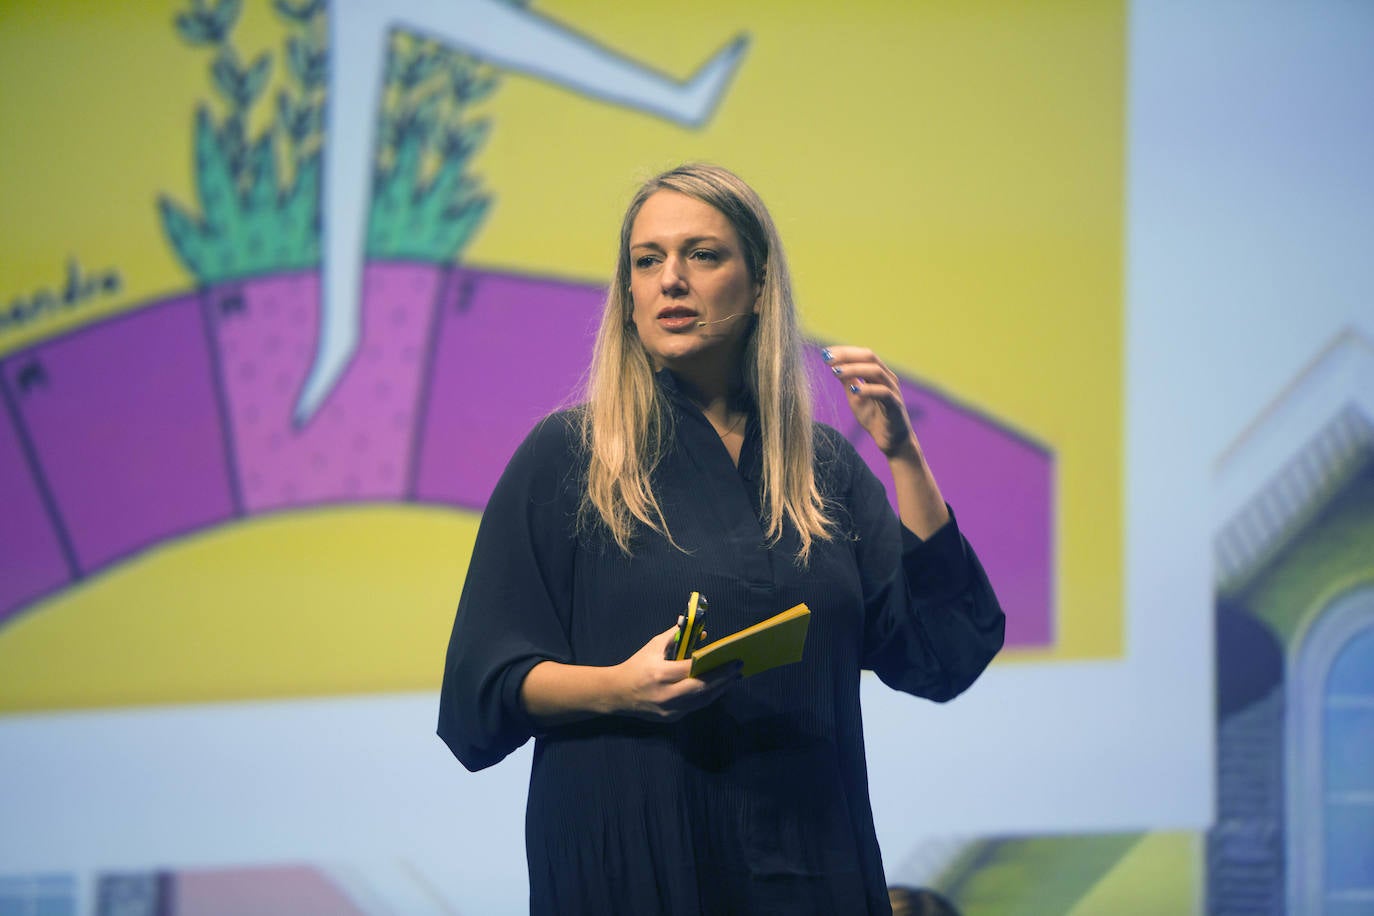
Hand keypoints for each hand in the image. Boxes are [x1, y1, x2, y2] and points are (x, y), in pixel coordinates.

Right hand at [612, 625, 740, 721]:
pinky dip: (707, 697)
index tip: (731, 658)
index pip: (692, 669)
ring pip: (702, 701)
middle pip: (702, 688)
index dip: (714, 665)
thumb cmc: (636, 666)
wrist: (617, 694)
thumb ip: (675, 636)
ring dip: (720, 689)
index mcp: (660, 674)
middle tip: (738, 668)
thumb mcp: (653, 647)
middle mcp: (666, 694)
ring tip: (733, 678)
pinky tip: (717, 687)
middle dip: (723, 678)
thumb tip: (699, 631)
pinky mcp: (671, 718)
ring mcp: (669, 709)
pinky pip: (695, 707)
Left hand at [821, 345, 917, 457]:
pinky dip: (868, 389)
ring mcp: (893, 390)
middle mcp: (887, 378)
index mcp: (878, 374)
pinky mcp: (895, 405)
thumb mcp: (855, 398)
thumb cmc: (874, 419)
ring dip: (854, 369)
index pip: (862, 355)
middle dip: (847, 355)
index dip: (844, 352)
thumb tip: (834, 366)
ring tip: (836, 371)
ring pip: (876, 371)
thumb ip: (849, 382)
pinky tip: (854, 390)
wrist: (892, 442)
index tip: (825, 352)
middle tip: (828, 358)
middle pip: (869, 357)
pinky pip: (883, 393)